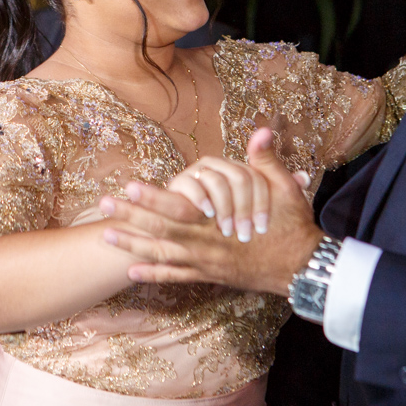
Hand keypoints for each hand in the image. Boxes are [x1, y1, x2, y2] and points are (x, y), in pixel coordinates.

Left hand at [100, 128, 323, 294]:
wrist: (302, 268)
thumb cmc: (292, 225)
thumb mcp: (283, 188)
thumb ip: (266, 160)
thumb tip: (262, 129)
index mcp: (220, 220)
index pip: (180, 206)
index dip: (154, 197)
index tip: (130, 186)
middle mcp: (207, 243)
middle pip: (161, 230)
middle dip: (131, 217)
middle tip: (102, 206)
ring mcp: (206, 263)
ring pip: (163, 255)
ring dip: (133, 246)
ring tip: (106, 236)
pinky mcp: (210, 276)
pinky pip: (176, 276)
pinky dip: (154, 274)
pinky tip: (131, 272)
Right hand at [168, 156, 270, 241]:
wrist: (193, 235)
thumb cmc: (230, 222)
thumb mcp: (255, 206)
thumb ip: (270, 173)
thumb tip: (282, 150)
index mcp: (238, 168)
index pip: (255, 177)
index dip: (261, 204)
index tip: (261, 228)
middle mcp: (219, 165)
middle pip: (239, 179)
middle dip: (243, 209)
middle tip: (244, 234)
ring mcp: (198, 172)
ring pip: (217, 182)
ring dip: (225, 209)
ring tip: (227, 230)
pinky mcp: (179, 182)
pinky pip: (192, 185)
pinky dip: (202, 200)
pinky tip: (208, 215)